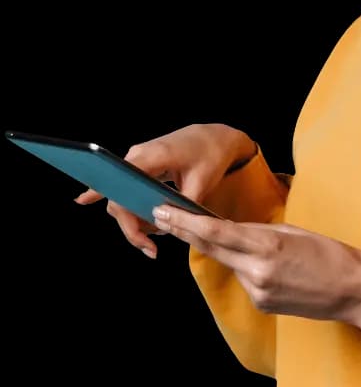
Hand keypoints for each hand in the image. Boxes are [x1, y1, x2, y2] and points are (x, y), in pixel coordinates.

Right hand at [74, 123, 256, 257]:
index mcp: (151, 156)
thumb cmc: (210, 156)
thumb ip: (182, 206)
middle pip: (118, 198)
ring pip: (122, 197)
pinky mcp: (141, 166)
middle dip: (131, 227)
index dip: (124, 216)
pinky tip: (142, 227)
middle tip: (150, 249)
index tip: (134, 237)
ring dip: (134, 220)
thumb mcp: (202, 183)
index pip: (124, 189)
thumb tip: (166, 227)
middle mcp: (137, 156)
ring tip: (155, 238)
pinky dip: (135, 210)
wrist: (215, 137)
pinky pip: (129, 191)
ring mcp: (137, 160)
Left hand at [152, 205, 360, 339]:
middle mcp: (257, 270)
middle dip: (184, 230)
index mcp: (266, 244)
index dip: (186, 221)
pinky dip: (247, 266)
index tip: (165, 209)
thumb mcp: (292, 230)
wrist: (353, 288)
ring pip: (229, 262)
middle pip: (211, 247)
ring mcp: (258, 290)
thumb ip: (258, 232)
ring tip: (247, 236)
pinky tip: (272, 265)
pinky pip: (245, 278)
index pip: (215, 231)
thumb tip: (231, 232)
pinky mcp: (261, 303)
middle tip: (162, 213)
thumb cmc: (329, 252)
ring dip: (226, 248)